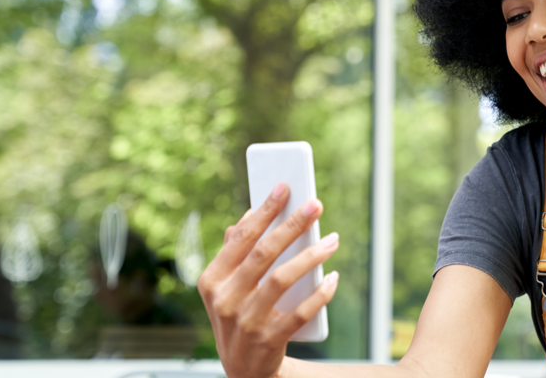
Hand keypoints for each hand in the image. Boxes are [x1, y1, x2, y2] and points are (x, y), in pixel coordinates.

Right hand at [198, 184, 339, 377]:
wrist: (244, 370)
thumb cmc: (239, 315)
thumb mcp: (226, 287)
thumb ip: (234, 252)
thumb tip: (248, 215)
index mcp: (212, 280)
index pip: (241, 238)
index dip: (264, 210)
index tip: (286, 187)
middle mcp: (225, 300)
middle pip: (264, 253)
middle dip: (292, 225)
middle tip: (316, 205)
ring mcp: (246, 322)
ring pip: (282, 279)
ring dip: (311, 256)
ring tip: (333, 240)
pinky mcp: (268, 341)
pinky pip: (300, 312)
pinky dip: (320, 294)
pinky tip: (333, 278)